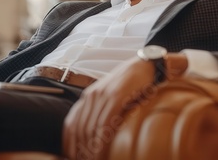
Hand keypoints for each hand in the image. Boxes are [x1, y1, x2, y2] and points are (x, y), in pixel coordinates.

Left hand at [63, 53, 186, 159]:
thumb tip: (97, 136)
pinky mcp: (116, 96)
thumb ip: (102, 112)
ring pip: (90, 129)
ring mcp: (103, 95)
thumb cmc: (132, 84)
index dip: (70, 144)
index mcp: (88, 97)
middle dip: (81, 150)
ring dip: (91, 150)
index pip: (71, 124)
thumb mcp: (112, 97)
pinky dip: (102, 141)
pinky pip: (104, 123)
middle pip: (79, 129)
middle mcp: (91, 95)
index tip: (75, 157)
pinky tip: (102, 152)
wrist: (146, 65)